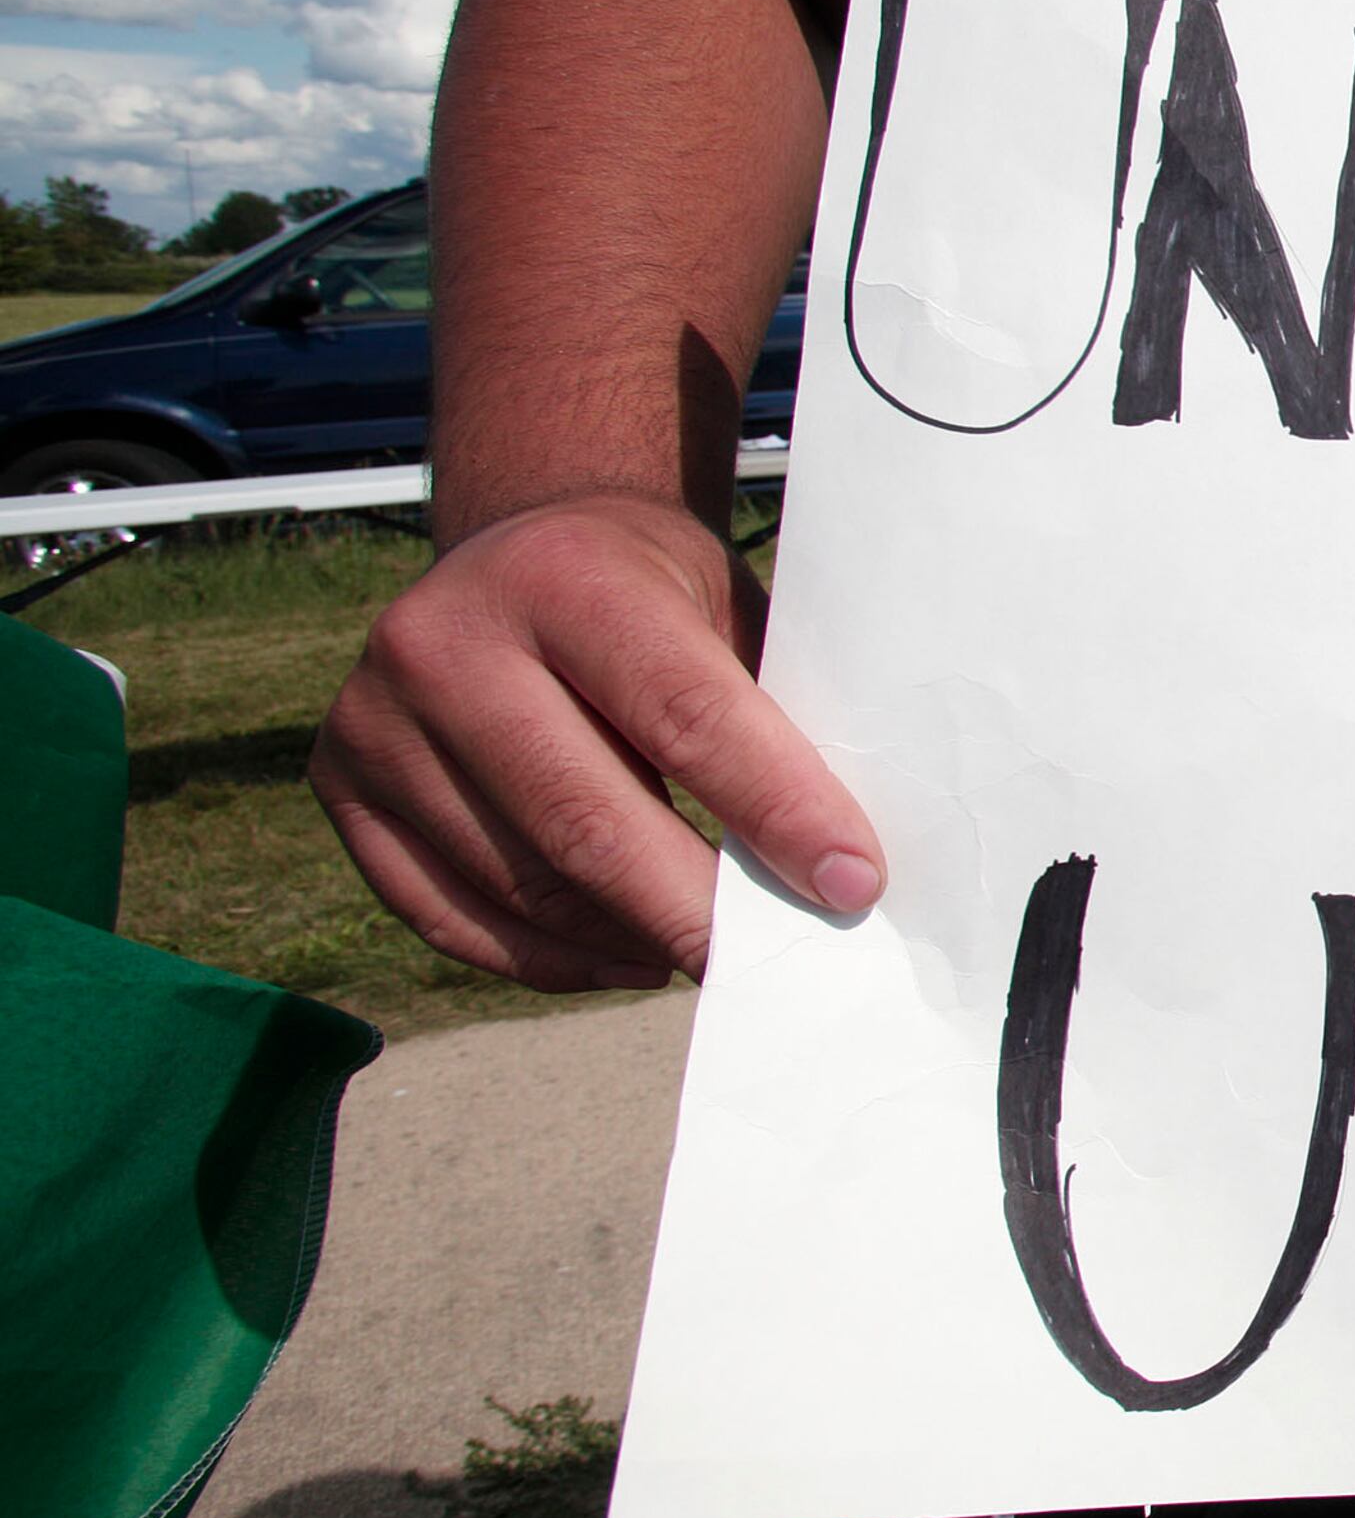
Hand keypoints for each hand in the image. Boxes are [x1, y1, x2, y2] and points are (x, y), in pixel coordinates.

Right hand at [311, 493, 882, 984]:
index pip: (684, 715)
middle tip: (778, 963)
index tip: (851, 881)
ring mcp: (374, 718)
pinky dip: (549, 957)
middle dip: (695, 908)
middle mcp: (444, 642)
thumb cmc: (653, 595)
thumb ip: (768, 716)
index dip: (774, 809)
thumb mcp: (721, 609)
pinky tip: (628, 958)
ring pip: (518, 882)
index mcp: (563, 577)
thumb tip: (835, 869)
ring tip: (711, 957)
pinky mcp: (340, 785)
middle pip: (584, 819)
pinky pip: (448, 916)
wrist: (525, 553)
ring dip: (630, 938)